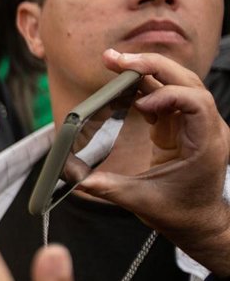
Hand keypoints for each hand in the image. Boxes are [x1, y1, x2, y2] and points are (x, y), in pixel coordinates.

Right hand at [80, 49, 229, 275]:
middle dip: (150, 65)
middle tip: (114, 59)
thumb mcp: (140, 202)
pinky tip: (122, 87)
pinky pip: (165, 95)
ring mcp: (194, 123)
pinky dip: (143, 87)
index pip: (196, 101)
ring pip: (176, 81)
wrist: (197, 221)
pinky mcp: (180, 124)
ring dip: (145, 69)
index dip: (168, 96)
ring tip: (113, 62)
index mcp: (206, 143)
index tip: (139, 106)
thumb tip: (73, 178)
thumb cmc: (177, 213)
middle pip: (186, 80)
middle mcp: (207, 127)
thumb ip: (107, 187)